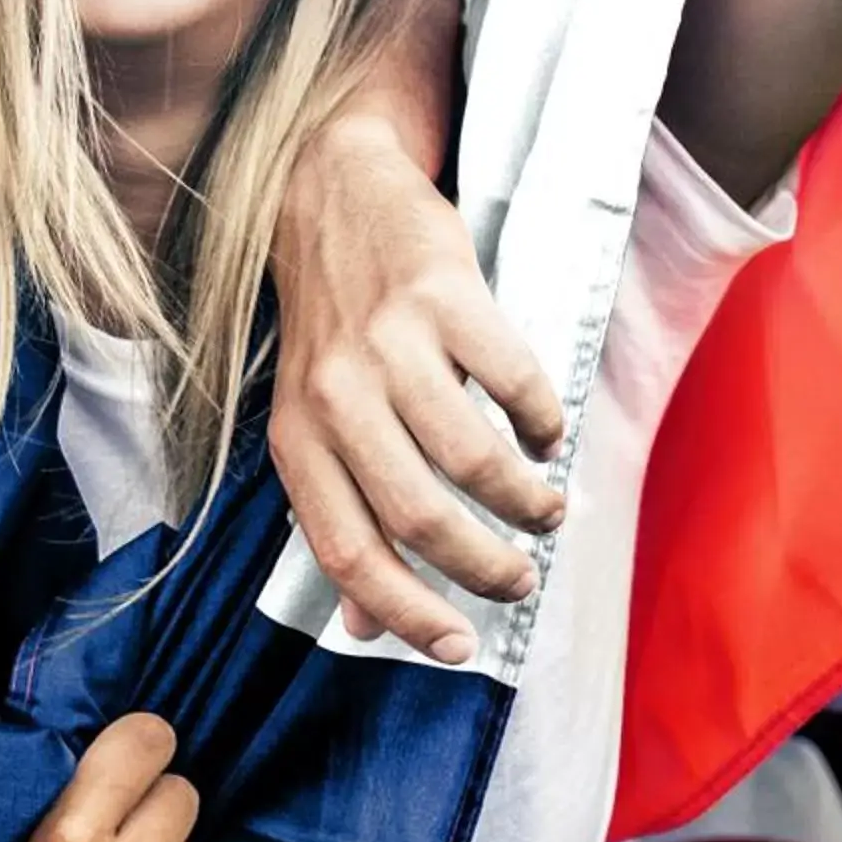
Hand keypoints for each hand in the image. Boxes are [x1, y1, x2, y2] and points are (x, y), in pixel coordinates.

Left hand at [268, 117, 563, 663]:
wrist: (329, 194)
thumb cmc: (329, 328)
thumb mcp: (308, 420)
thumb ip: (337, 514)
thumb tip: (362, 623)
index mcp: (296, 439)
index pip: (346, 550)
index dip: (404, 611)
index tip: (459, 647)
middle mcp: (334, 396)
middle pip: (418, 515)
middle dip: (483, 566)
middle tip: (521, 576)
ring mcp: (388, 344)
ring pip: (471, 459)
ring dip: (523, 501)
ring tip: (545, 509)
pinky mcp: (442, 294)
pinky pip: (514, 384)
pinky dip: (541, 423)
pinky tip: (544, 434)